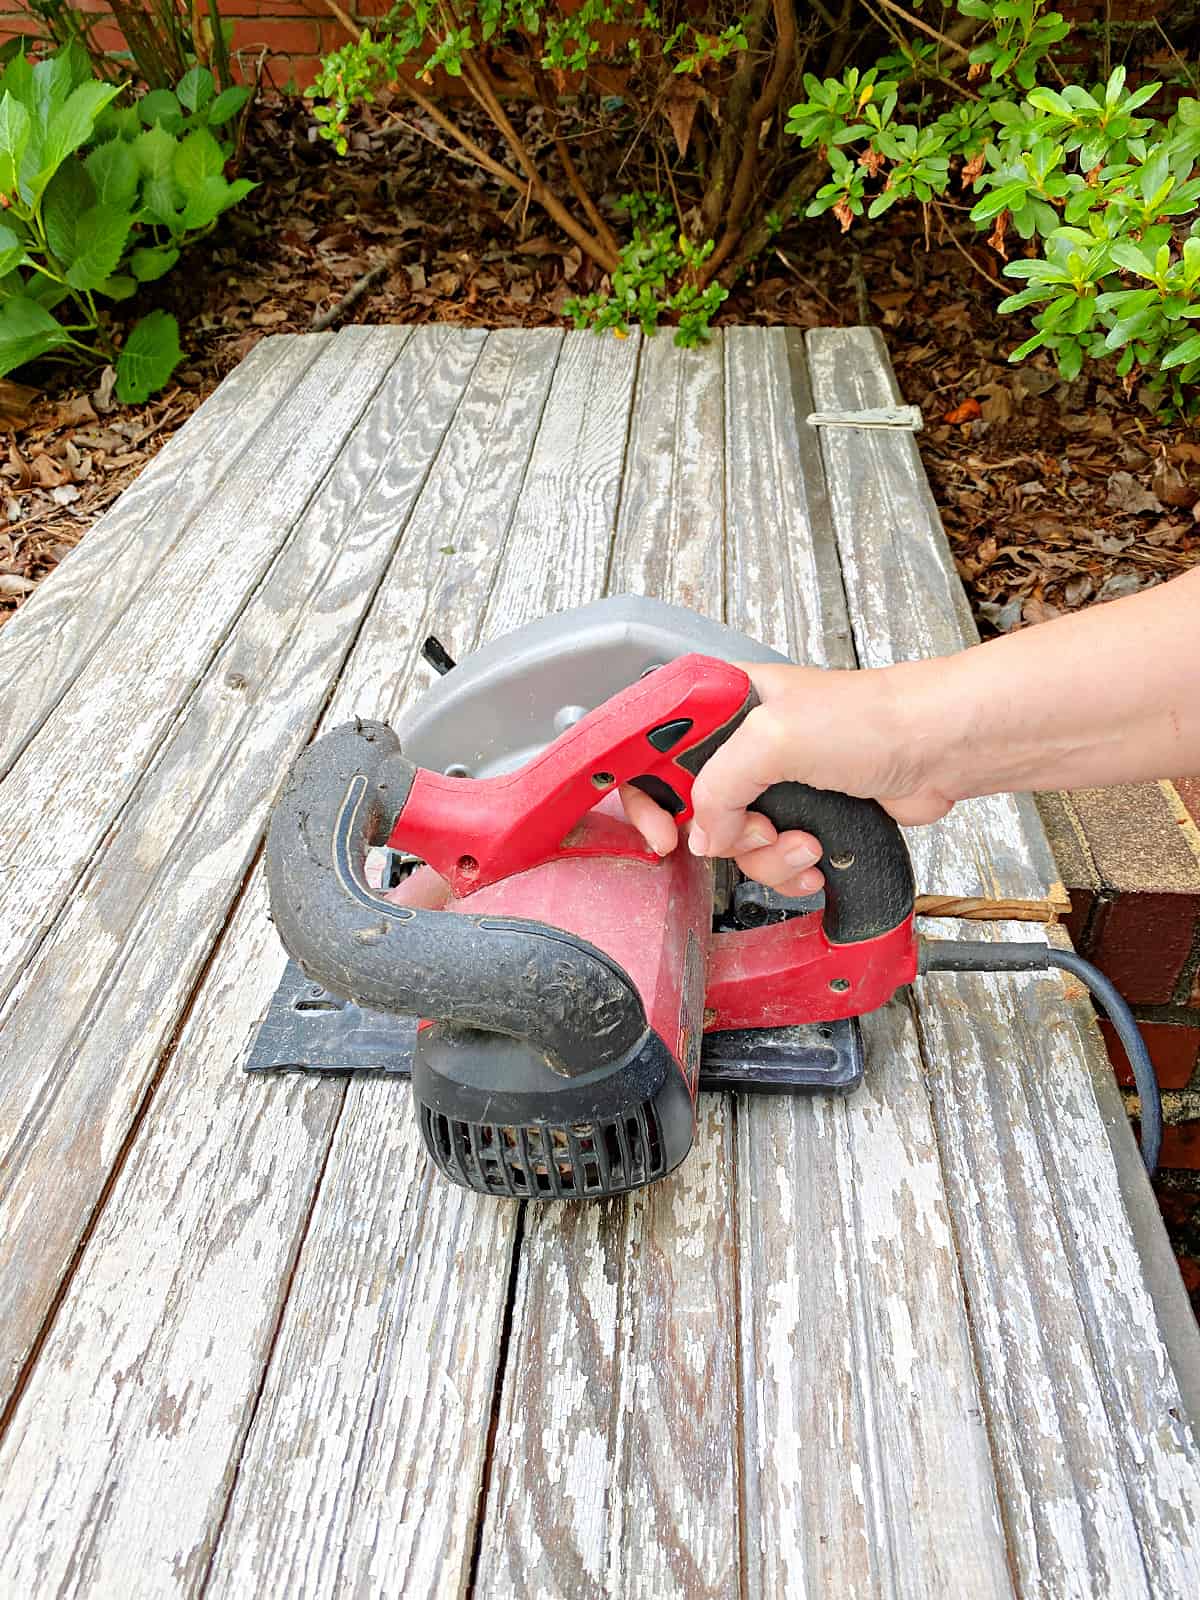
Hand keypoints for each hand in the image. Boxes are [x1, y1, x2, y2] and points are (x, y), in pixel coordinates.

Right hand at [621, 660, 954, 890]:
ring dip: (765, 855)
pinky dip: (789, 867)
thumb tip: (703, 834)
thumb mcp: (774, 740)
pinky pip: (769, 857)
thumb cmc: (872, 718)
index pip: (650, 743)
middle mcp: (740, 740)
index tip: (661, 826)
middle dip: (720, 834)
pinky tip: (815, 856)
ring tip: (801, 840)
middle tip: (747, 832)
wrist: (938, 748)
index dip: (643, 788)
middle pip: (690, 805)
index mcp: (721, 702)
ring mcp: (771, 780)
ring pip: (730, 841)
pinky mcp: (801, 813)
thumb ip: (718, 787)